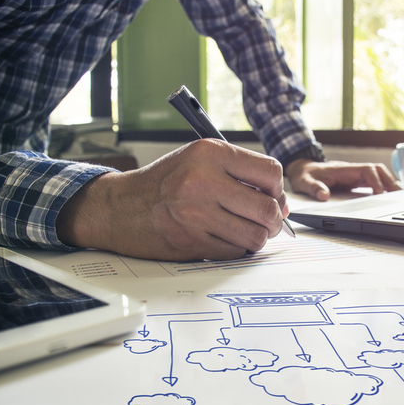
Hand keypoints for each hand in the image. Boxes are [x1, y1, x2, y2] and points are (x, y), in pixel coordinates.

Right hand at [56, 139, 288, 260]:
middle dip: (274, 220)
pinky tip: (222, 237)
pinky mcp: (192, 241)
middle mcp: (203, 181)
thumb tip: (282, 204)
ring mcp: (197, 214)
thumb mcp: (200, 160)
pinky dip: (236, 248)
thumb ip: (240, 174)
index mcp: (210, 153)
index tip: (273, 197)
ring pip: (256, 235)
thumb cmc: (165, 182)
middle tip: (266, 221)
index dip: (278, 189)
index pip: (270, 172)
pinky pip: (236, 251)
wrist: (121, 207)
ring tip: (243, 229)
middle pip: (268, 209)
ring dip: (256, 237)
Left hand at [284, 158, 400, 200]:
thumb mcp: (305, 183)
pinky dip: (383, 187)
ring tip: (399, 197)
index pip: (366, 170)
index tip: (380, 194)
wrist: (303, 170)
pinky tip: (389, 197)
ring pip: (378, 175)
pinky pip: (373, 181)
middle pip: (377, 170)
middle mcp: (352, 170)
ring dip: (389, 184)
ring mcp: (355, 175)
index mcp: (344, 169)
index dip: (375, 181)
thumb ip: (314, 188)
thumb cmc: (305, 175)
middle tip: (398, 196)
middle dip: (389, 181)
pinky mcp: (355, 181)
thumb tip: (324, 196)